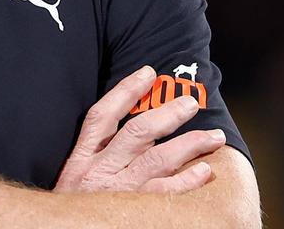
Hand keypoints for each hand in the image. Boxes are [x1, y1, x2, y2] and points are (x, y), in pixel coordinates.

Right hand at [54, 66, 225, 193]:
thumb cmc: (71, 205)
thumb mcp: (72, 177)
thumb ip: (93, 157)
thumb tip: (121, 132)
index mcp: (81, 158)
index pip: (102, 115)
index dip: (125, 91)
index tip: (147, 73)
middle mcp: (100, 170)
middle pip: (137, 132)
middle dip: (166, 113)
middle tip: (191, 102)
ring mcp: (118, 191)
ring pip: (157, 159)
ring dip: (188, 144)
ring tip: (213, 136)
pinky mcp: (132, 211)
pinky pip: (164, 193)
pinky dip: (186, 181)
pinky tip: (205, 172)